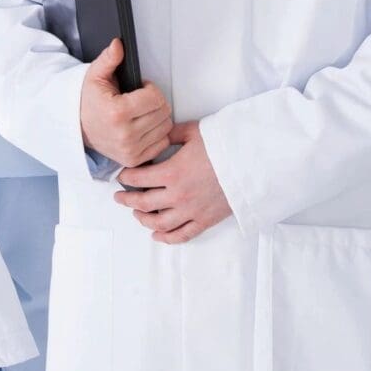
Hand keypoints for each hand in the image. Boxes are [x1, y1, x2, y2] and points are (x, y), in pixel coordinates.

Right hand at [79, 38, 171, 166]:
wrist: (78, 128)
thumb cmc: (88, 102)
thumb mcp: (95, 76)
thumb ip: (109, 59)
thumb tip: (118, 44)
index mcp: (117, 112)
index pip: (155, 97)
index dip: (150, 88)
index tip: (141, 88)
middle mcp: (125, 134)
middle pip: (163, 112)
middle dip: (156, 102)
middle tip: (141, 100)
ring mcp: (130, 149)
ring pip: (165, 127)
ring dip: (158, 117)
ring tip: (142, 113)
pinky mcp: (134, 159)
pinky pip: (162, 143)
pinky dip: (157, 134)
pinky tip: (144, 127)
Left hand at [114, 121, 231, 243]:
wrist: (250, 164)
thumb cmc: (224, 147)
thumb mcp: (195, 132)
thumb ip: (173, 134)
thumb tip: (160, 134)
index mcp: (172, 172)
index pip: (138, 179)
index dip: (125, 177)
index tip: (121, 176)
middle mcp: (177, 195)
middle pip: (143, 203)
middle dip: (127, 200)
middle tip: (119, 198)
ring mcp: (190, 211)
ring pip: (158, 223)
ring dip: (143, 220)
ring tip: (136, 214)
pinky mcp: (204, 220)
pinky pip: (181, 235)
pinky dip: (166, 238)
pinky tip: (157, 235)